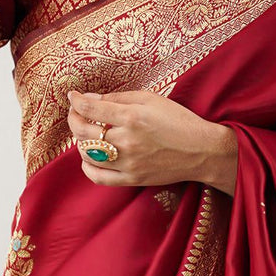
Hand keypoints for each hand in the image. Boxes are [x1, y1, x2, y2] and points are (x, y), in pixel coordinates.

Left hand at [67, 89, 237, 195]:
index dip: (76, 101)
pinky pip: (98, 177)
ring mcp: (128, 163)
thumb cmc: (178, 121)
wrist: (201, 151)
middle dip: (74, 119)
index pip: (90, 109)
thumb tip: (91, 99)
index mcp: (132, 117)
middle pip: (83, 131)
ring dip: (81, 141)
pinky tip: (90, 158)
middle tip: (76, 113)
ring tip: (88, 133)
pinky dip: (87, 167)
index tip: (73, 97)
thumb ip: (119, 98)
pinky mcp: (131, 179)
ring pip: (87, 153)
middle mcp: (126, 141)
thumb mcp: (151, 99)